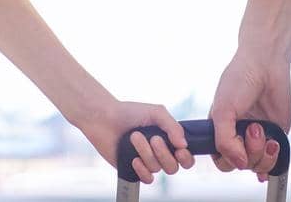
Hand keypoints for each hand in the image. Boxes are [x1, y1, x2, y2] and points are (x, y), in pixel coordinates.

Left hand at [75, 99, 193, 184]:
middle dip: (163, 153)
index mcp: (167, 139)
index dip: (186, 157)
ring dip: (146, 153)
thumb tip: (184, 144)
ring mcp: (146, 161)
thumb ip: (172, 126)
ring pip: (157, 169)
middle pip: (173, 167)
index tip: (179, 150)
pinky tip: (134, 159)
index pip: (185, 157)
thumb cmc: (128, 112)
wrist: (104, 118)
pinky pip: (146, 179)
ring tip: (134, 137)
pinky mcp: (133, 169)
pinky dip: (142, 170)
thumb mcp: (155, 112)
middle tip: (153, 138)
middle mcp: (159, 152)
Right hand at [209, 48, 290, 180]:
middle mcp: (238, 137)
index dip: (227, 158)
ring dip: (262, 152)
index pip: (220, 160)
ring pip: (257, 165)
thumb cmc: (239, 81)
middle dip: (248, 153)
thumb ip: (225, 141)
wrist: (266, 65)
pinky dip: (274, 160)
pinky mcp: (275, 136)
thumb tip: (240, 164)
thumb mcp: (223, 111)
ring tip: (263, 129)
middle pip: (240, 165)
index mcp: (220, 131)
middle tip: (253, 128)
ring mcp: (257, 138)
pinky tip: (273, 145)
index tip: (233, 143)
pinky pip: (275, 161)